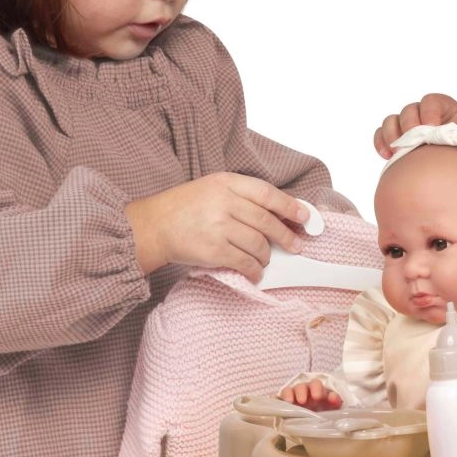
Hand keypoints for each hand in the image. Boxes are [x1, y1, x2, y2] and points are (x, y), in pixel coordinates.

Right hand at [126, 172, 308, 280]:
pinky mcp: (214, 250)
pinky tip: (255, 273)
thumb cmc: (184, 208)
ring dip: (267, 256)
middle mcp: (224, 202)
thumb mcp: (212, 188)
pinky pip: (245, 262)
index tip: (304, 216)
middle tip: (296, 245)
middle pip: (267, 221)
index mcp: (226, 183)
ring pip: (259, 244)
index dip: (290, 206)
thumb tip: (277, 213)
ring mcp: (219, 227)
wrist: (153, 226)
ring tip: (266, 259)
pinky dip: (254, 270)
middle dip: (286, 236)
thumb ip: (242, 196)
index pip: (267, 193)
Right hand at [280, 378, 343, 410]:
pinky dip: (275, 398)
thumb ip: (334, 402)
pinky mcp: (282, 404)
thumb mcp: (332, 409)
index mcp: (316, 392)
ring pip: (289, 391)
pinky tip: (275, 400)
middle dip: (302, 391)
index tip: (317, 397)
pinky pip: (277, 398)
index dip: (317, 389)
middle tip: (302, 401)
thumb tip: (334, 398)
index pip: (316, 385)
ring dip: (289, 394)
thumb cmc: (324, 414)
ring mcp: (292, 398)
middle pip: (301, 386)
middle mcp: (304, 392)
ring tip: (289, 402)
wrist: (313, 426)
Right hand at [375, 92, 456, 158]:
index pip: (431, 101)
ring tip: (399, 150)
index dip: (430, 112)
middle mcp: (422, 114)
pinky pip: (381, 135)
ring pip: (391, 120)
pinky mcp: (396, 139)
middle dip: (410, 125)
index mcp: (443, 109)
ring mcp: (407, 126)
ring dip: (393, 134)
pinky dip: (381, 142)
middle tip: (414, 141)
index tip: (433, 127)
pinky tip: (387, 155)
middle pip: (409, 110)